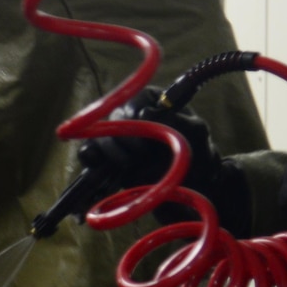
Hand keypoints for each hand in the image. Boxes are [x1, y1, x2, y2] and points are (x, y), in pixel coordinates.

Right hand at [75, 89, 245, 231]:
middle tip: (140, 153)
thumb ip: (176, 119)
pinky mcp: (106, 159)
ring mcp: (116, 139)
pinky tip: (104, 169)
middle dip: (124, 137)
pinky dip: (92, 161)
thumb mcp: (195, 132)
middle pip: (112, 119)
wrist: (192, 186)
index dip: (136, 115)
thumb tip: (147, 113)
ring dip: (111, 151)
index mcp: (151, 102)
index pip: (134, 100)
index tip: (146, 129)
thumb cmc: (198, 153)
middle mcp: (130, 117)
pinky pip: (88, 155)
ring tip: (128, 164)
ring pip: (96, 136)